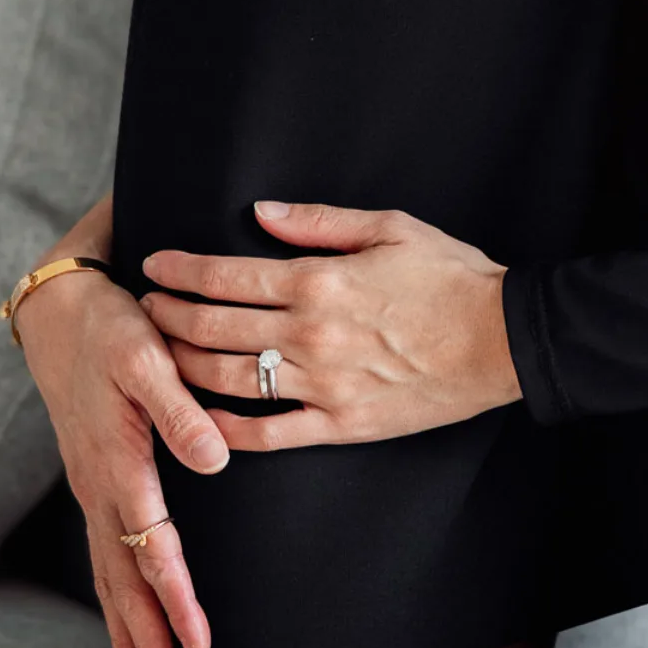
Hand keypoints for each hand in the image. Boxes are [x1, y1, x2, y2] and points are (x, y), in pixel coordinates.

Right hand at [17, 255, 226, 647]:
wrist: (63, 310)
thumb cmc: (113, 327)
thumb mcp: (148, 355)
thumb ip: (180, 409)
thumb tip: (215, 462)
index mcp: (118, 462)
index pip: (152, 547)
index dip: (177, 598)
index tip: (201, 645)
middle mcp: (100, 489)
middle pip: (124, 582)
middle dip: (150, 643)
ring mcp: (92, 492)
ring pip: (109, 579)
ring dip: (130, 636)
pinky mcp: (95, 486)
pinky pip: (103, 560)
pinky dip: (115, 605)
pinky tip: (126, 638)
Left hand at [141, 201, 521, 453]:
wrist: (502, 338)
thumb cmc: (450, 276)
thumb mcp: (389, 227)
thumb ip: (318, 222)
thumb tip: (260, 213)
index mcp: (320, 280)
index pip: (229, 275)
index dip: (183, 270)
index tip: (155, 265)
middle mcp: (311, 333)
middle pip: (216, 328)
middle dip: (170, 316)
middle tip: (146, 308)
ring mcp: (323, 384)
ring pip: (231, 380)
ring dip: (185, 367)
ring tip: (160, 355)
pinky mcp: (341, 424)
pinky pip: (270, 433)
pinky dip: (227, 428)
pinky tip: (202, 418)